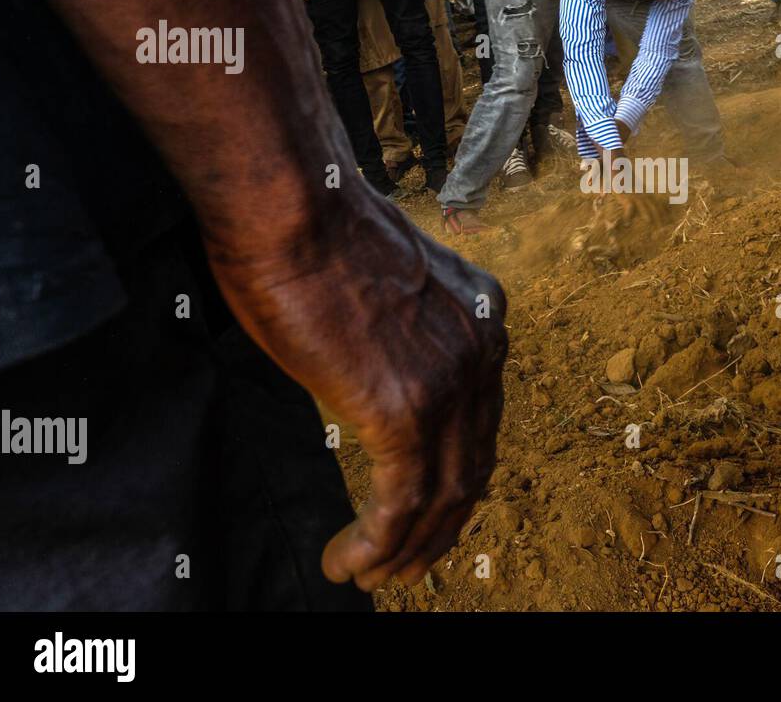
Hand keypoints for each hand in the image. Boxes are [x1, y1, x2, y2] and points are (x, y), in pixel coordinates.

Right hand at [206, 207, 506, 591]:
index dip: (455, 474)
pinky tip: (350, 563)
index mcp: (483, 316)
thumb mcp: (383, 283)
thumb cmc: (317, 228)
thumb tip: (370, 365)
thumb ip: (398, 330)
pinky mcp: (404, 410)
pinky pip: (401, 502)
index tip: (425, 507)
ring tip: (373, 576)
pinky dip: (378, 544)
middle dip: (441, 524)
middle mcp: (483, 350)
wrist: (297, 203)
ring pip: (444, 494)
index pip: (482, 419)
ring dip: (408, 548)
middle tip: (406, 563)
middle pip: (474, 464)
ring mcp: (450, 382)